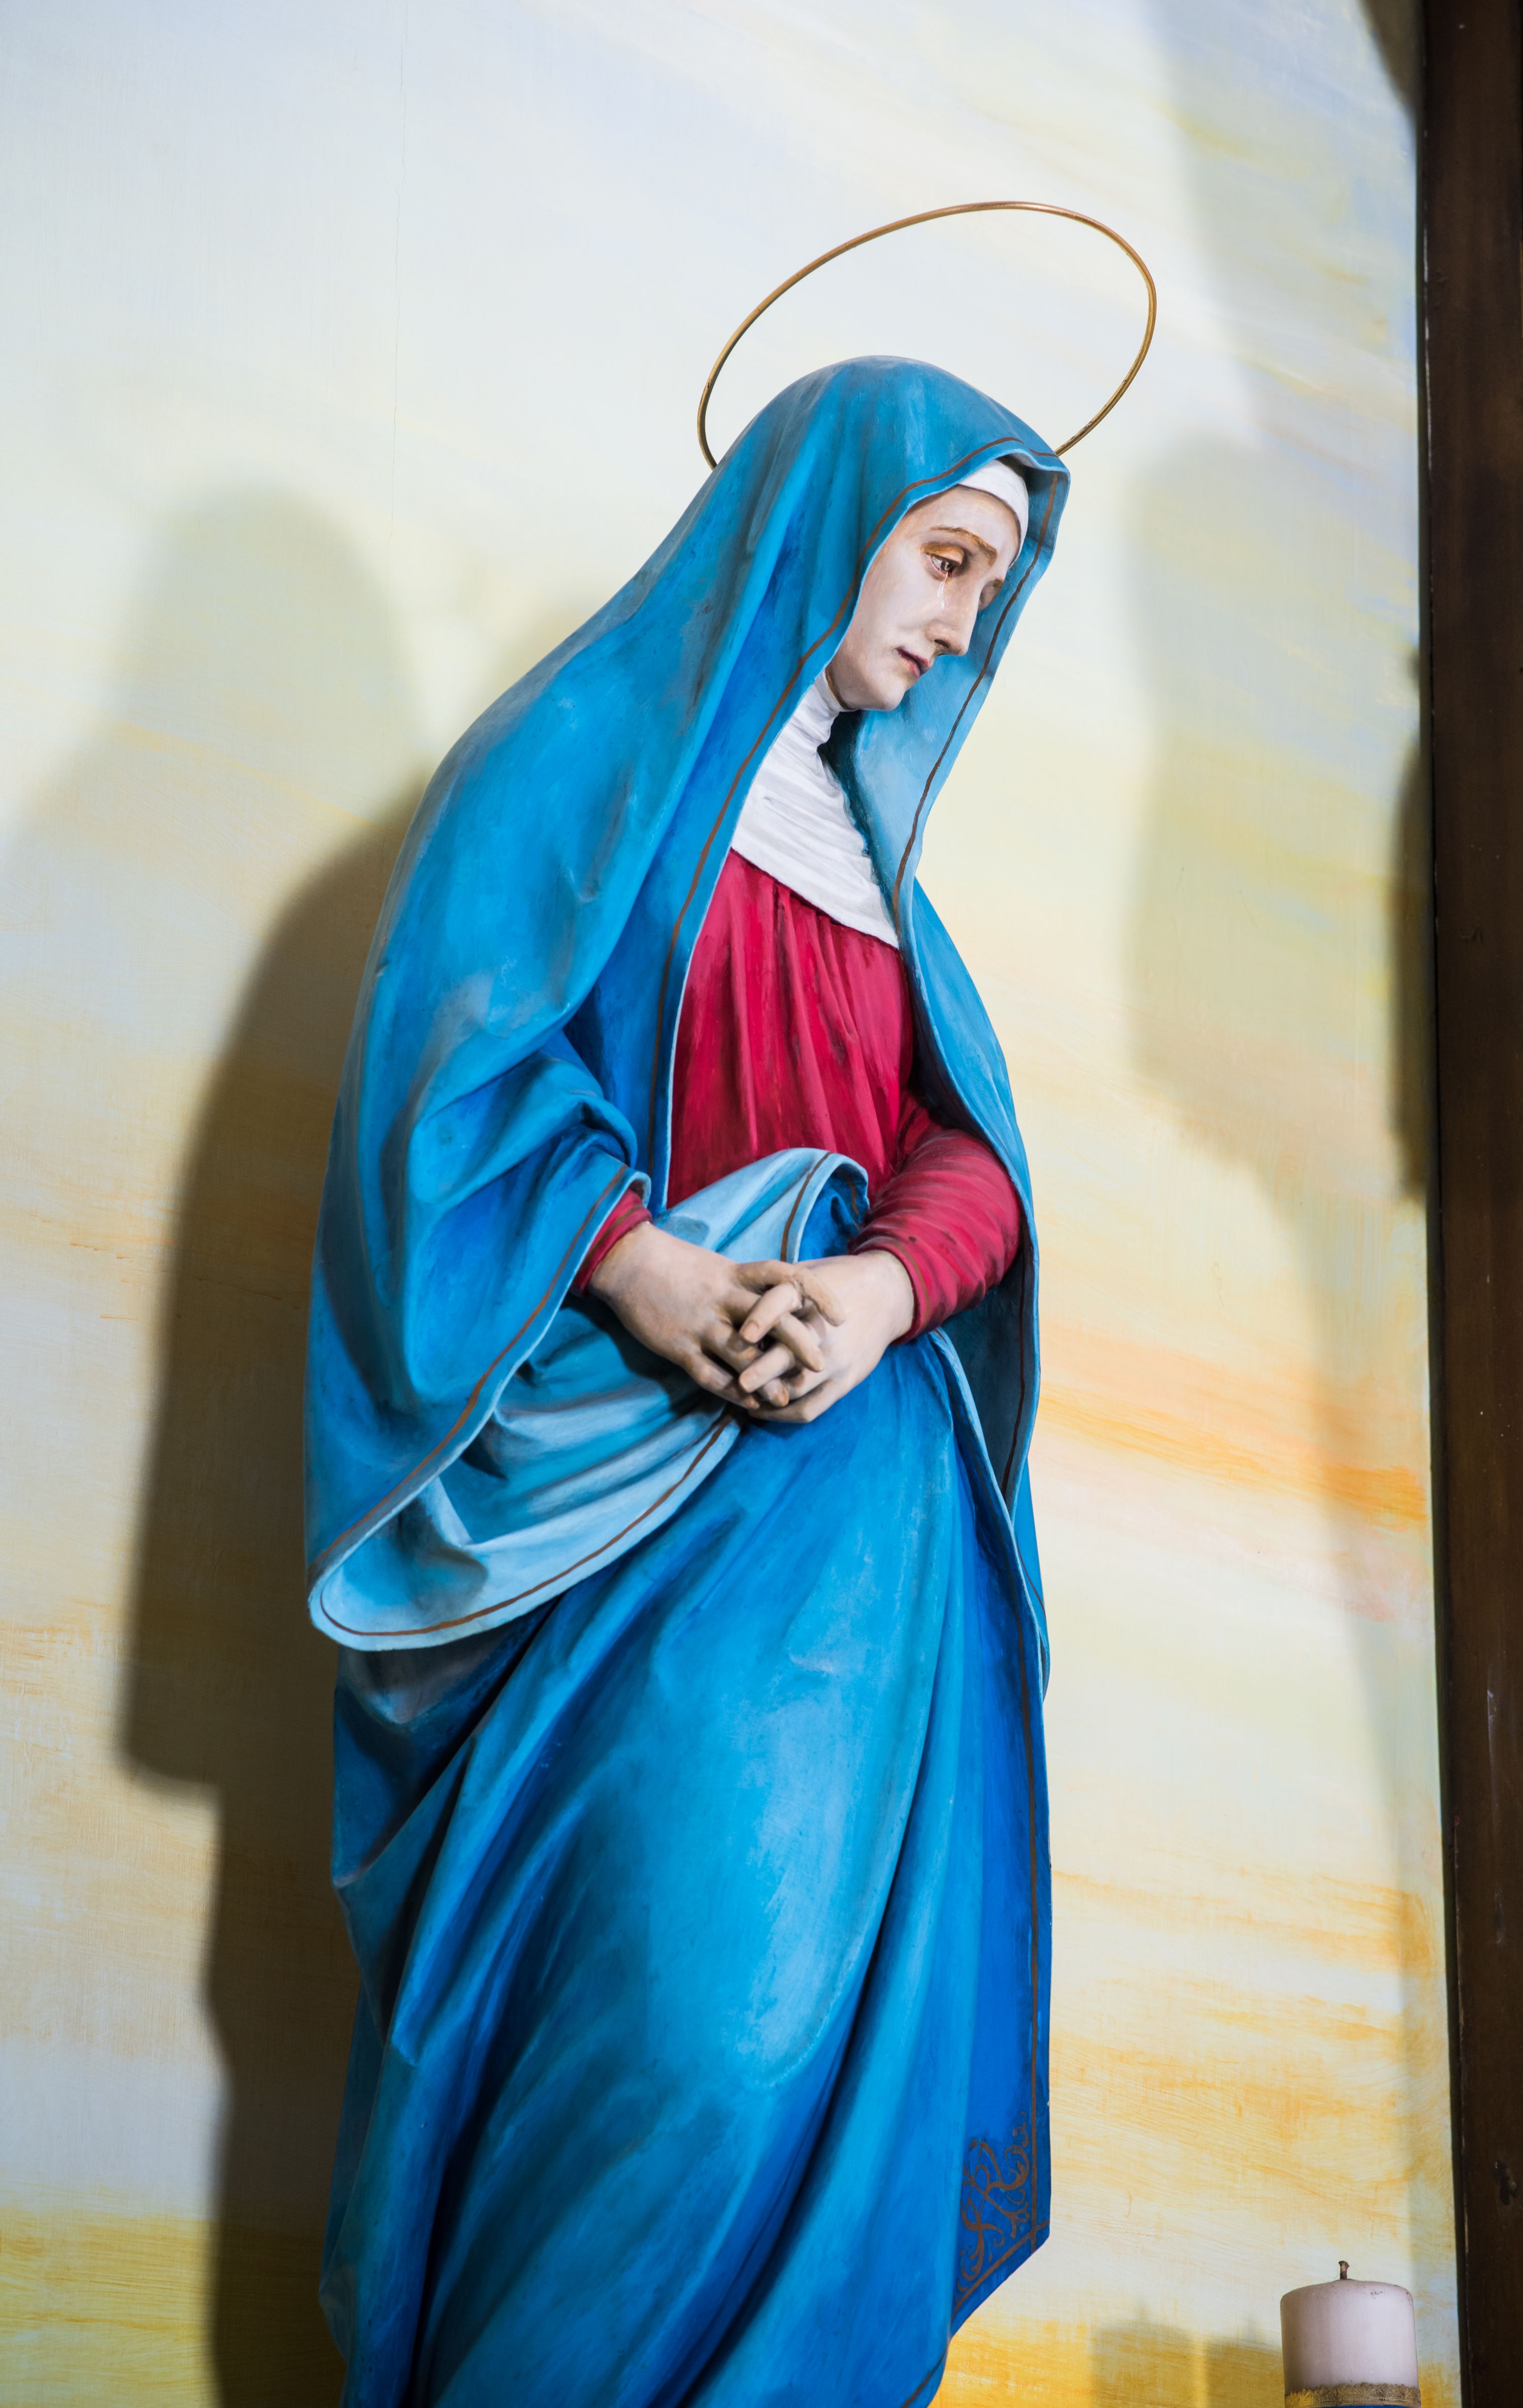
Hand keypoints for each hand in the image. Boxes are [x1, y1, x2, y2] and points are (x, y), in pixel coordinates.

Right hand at [587, 1221, 821, 1403]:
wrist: (626, 1261)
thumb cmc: (673, 1264)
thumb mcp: (716, 1268)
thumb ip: (744, 1286)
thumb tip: (777, 1303)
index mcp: (735, 1274)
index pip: (787, 1276)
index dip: (818, 1293)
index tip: (840, 1314)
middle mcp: (723, 1298)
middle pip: (773, 1319)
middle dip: (799, 1344)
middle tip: (822, 1364)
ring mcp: (701, 1323)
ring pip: (743, 1354)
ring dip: (767, 1378)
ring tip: (786, 1398)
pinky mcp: (678, 1346)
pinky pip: (710, 1374)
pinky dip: (731, 1391)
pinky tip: (748, 1404)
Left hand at [726, 1249, 915, 1423]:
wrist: (888, 1294)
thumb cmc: (837, 1279)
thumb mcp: (808, 1272)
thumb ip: (773, 1286)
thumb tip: (729, 1298)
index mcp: (809, 1296)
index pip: (783, 1304)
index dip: (762, 1317)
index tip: (744, 1334)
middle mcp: (823, 1330)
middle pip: (788, 1354)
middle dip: (761, 1372)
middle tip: (738, 1383)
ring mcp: (836, 1359)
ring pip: (795, 1388)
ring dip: (766, 1397)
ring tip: (739, 1398)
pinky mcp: (845, 1380)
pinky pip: (811, 1408)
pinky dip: (784, 1414)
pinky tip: (761, 1411)